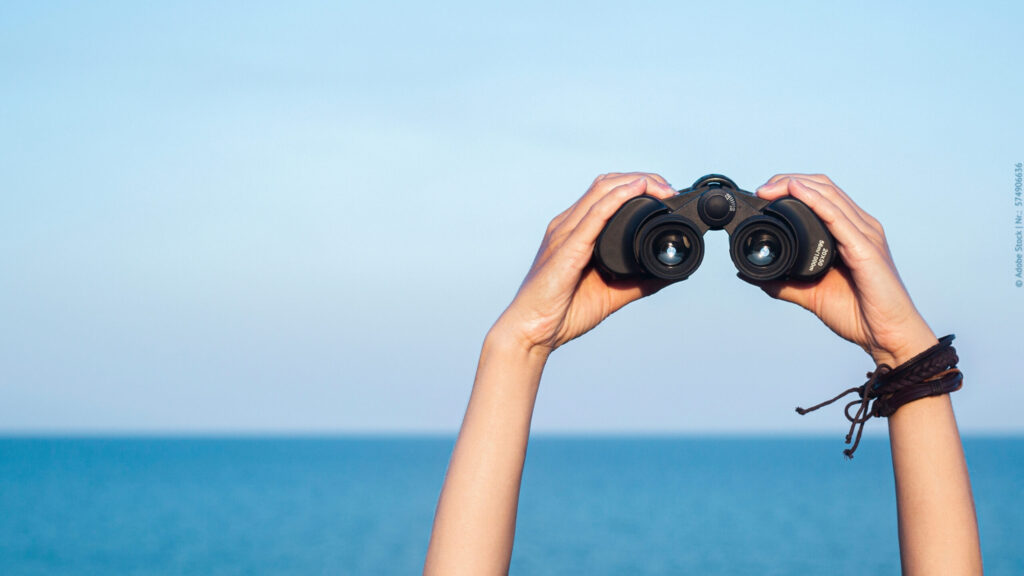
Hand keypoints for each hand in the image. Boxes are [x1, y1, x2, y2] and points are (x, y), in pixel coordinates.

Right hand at [493, 172, 676, 355]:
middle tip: (669, 189)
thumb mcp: (611, 294)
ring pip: (601, 191)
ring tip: (662, 187)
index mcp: (574, 232)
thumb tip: (669, 274)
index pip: (605, 193)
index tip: (664, 195)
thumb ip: (639, 282)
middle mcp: (567, 226)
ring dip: (635, 182)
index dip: (636, 186)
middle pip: (606, 184)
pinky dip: (618, 198)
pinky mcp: (566, 248)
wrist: (532, 332)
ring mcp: (565, 234)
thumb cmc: (562, 313)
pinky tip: (637, 189)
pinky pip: (594, 215)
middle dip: (642, 179)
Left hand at [746, 174, 937, 366]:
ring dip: (797, 186)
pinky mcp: (866, 249)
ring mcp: (865, 235)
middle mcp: (861, 228)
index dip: (792, 188)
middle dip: (790, 181)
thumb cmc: (859, 314)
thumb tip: (753, 276)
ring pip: (830, 196)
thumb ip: (783, 284)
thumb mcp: (810, 295)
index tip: (763, 194)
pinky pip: (838, 218)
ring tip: (771, 187)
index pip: (822, 196)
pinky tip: (797, 192)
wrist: (886, 335)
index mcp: (850, 234)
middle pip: (824, 188)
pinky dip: (815, 202)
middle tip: (762, 189)